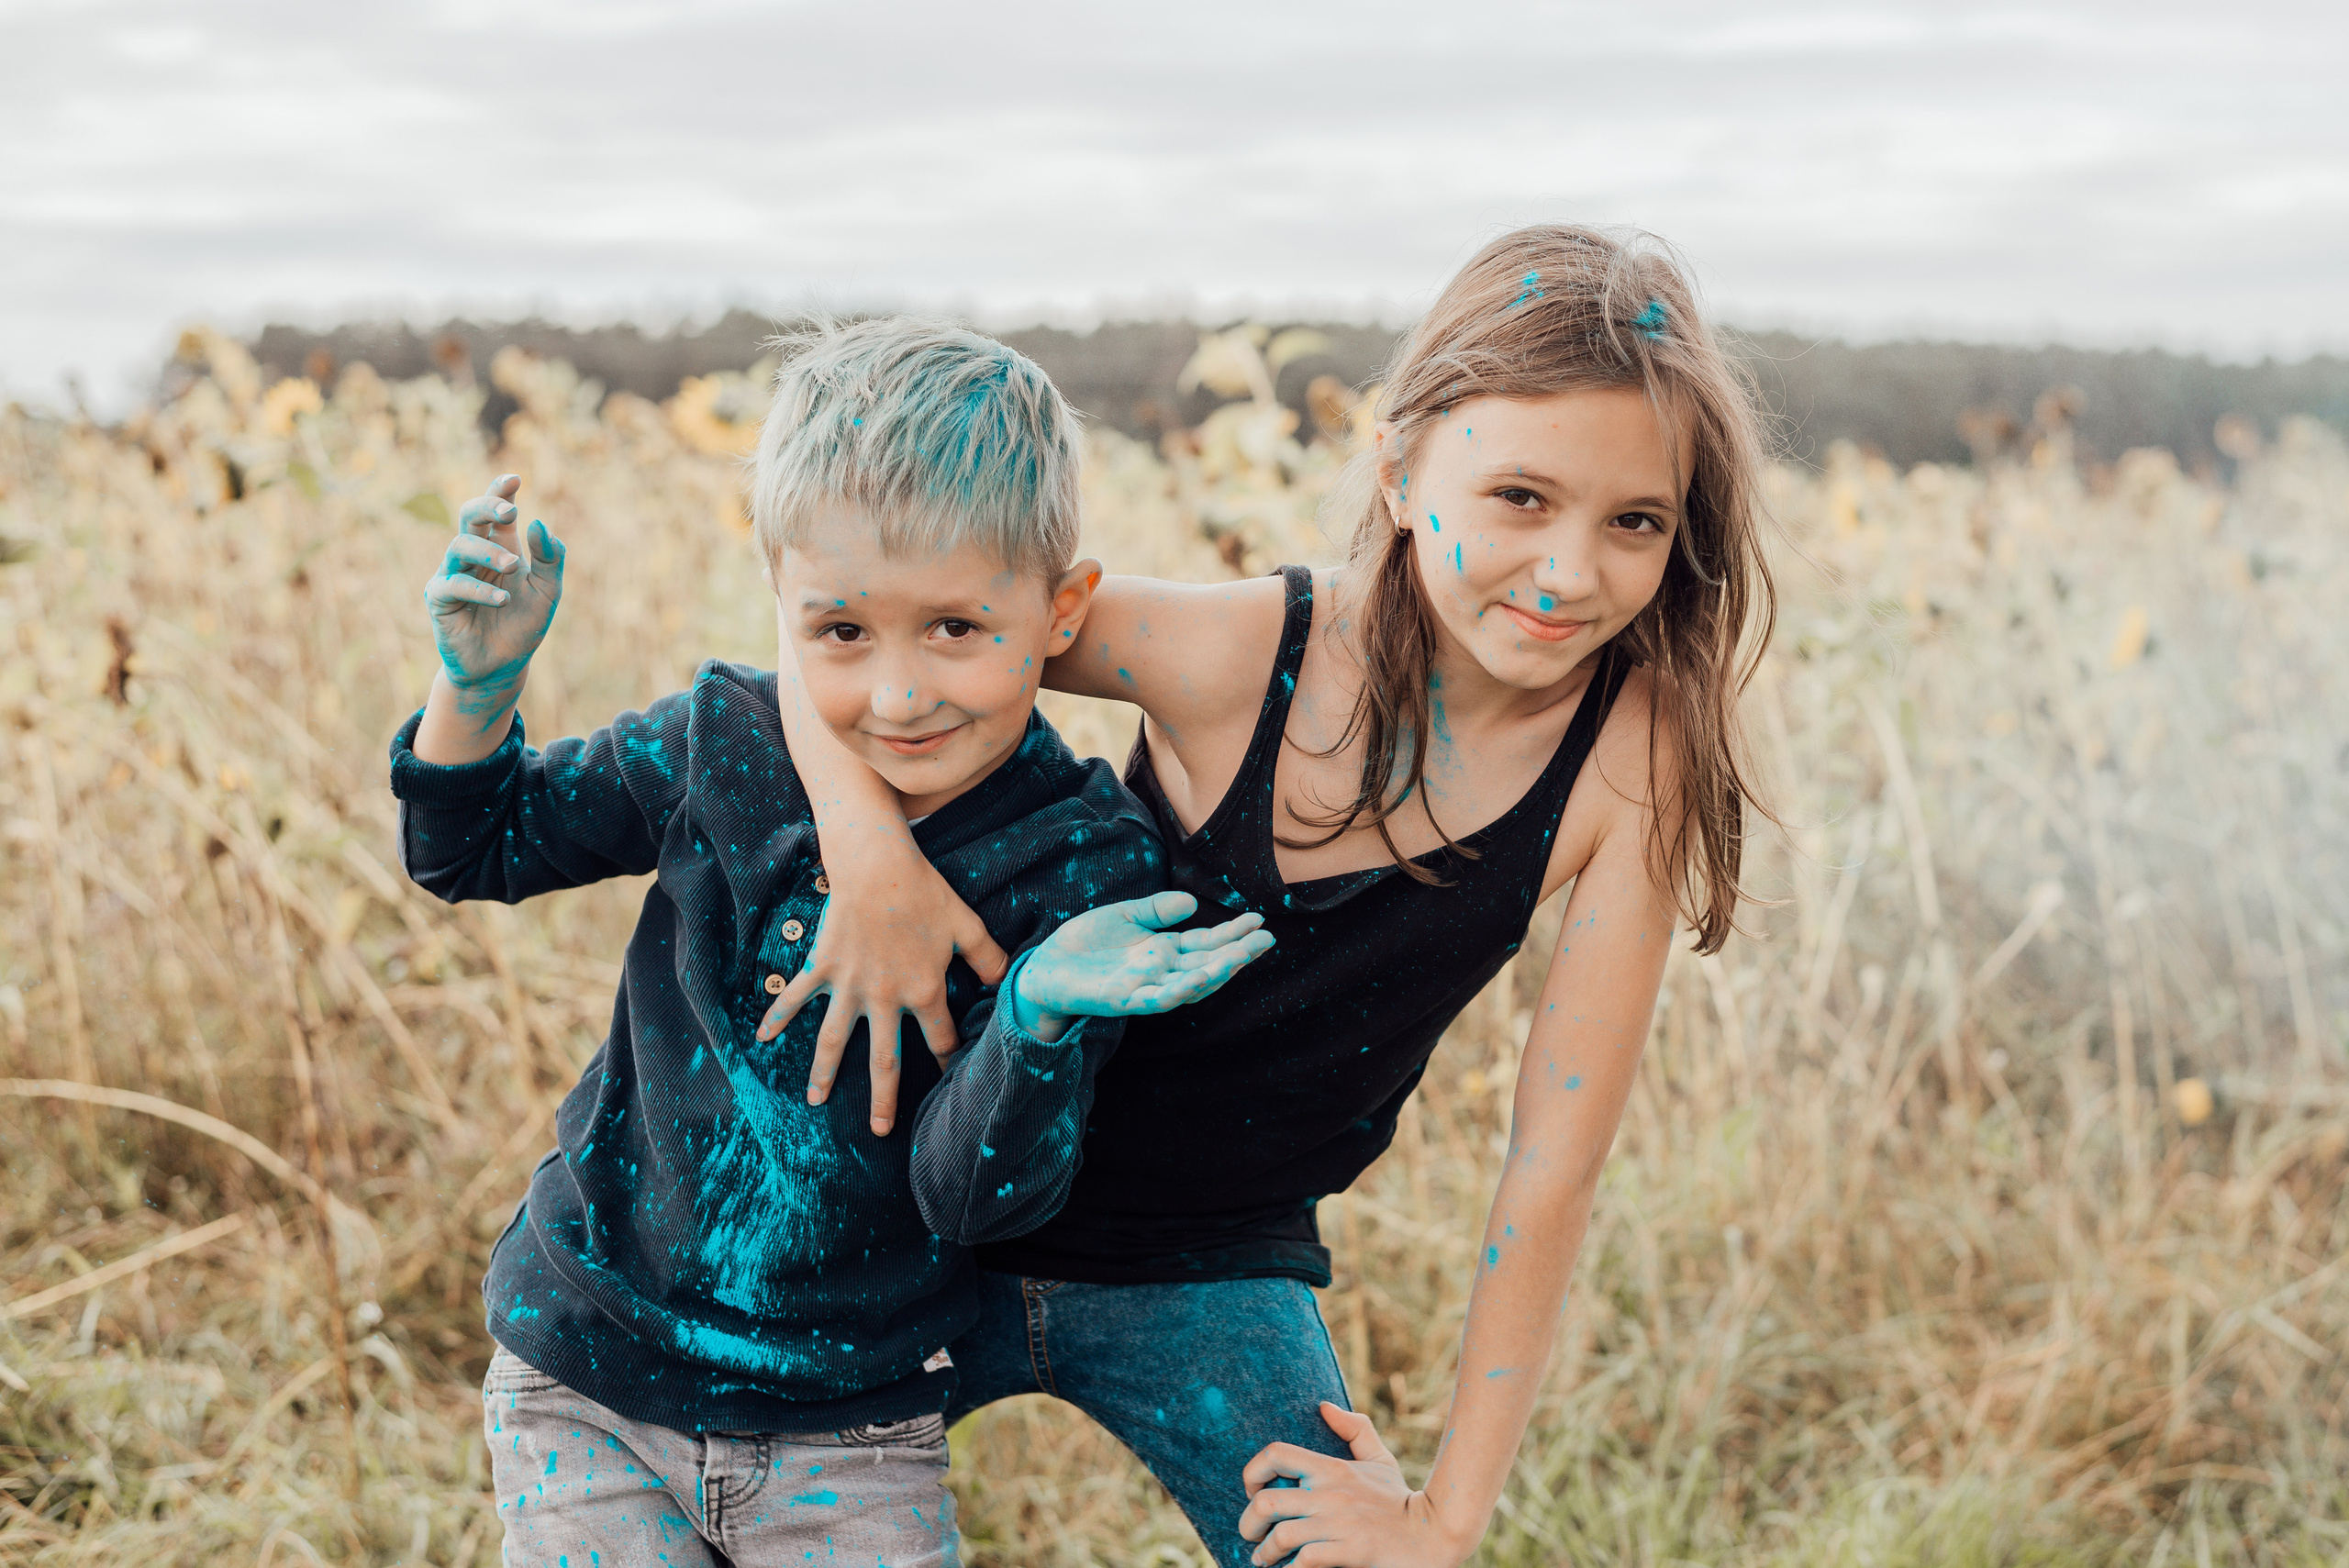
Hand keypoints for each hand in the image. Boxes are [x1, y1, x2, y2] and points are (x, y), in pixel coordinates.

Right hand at [423, 474, 564, 699]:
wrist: (502, 666)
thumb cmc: (523, 625)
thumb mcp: (548, 591)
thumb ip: (550, 558)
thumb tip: (538, 523)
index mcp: (498, 547)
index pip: (496, 511)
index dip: (500, 491)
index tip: (515, 479)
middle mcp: (472, 555)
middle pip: (470, 516)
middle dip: (487, 506)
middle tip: (510, 512)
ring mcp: (452, 574)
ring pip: (459, 545)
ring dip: (488, 553)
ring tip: (513, 567)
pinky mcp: (439, 599)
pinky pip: (452, 584)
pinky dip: (479, 589)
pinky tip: (502, 599)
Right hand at [756, 846, 1009, 1136]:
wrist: (877, 867)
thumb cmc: (924, 893)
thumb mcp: (965, 925)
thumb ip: (989, 958)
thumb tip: (1010, 981)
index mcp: (923, 992)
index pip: (941, 1039)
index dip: (949, 1061)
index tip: (951, 1081)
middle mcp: (885, 998)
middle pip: (885, 1060)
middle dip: (883, 1098)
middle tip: (879, 1130)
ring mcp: (849, 986)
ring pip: (834, 1040)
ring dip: (824, 1073)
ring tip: (815, 1101)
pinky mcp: (823, 967)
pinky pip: (797, 997)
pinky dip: (778, 1016)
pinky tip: (763, 1037)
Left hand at [1012, 891, 1273, 1040]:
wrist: (1044, 967)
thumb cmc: (1084, 944)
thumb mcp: (1124, 917)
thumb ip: (1155, 910)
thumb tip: (1192, 903)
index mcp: (1162, 952)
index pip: (1205, 944)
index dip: (1232, 934)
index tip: (1259, 921)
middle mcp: (1159, 972)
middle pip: (1206, 964)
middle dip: (1236, 953)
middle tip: (1265, 938)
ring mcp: (1143, 988)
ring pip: (1188, 985)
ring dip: (1216, 973)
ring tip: (1242, 957)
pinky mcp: (1121, 1000)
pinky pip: (1156, 999)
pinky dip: (1179, 991)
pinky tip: (1199, 979)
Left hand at [1239, 1405, 1474, 1567]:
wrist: (1432, 1534)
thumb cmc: (1400, 1499)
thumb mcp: (1380, 1459)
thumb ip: (1354, 1429)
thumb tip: (1324, 1406)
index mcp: (1332, 1468)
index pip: (1276, 1454)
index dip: (1252, 1471)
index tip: (1251, 1491)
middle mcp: (1330, 1494)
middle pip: (1266, 1502)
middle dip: (1248, 1523)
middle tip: (1250, 1534)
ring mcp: (1339, 1524)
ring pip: (1281, 1536)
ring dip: (1265, 1553)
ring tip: (1263, 1560)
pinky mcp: (1350, 1552)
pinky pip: (1306, 1561)